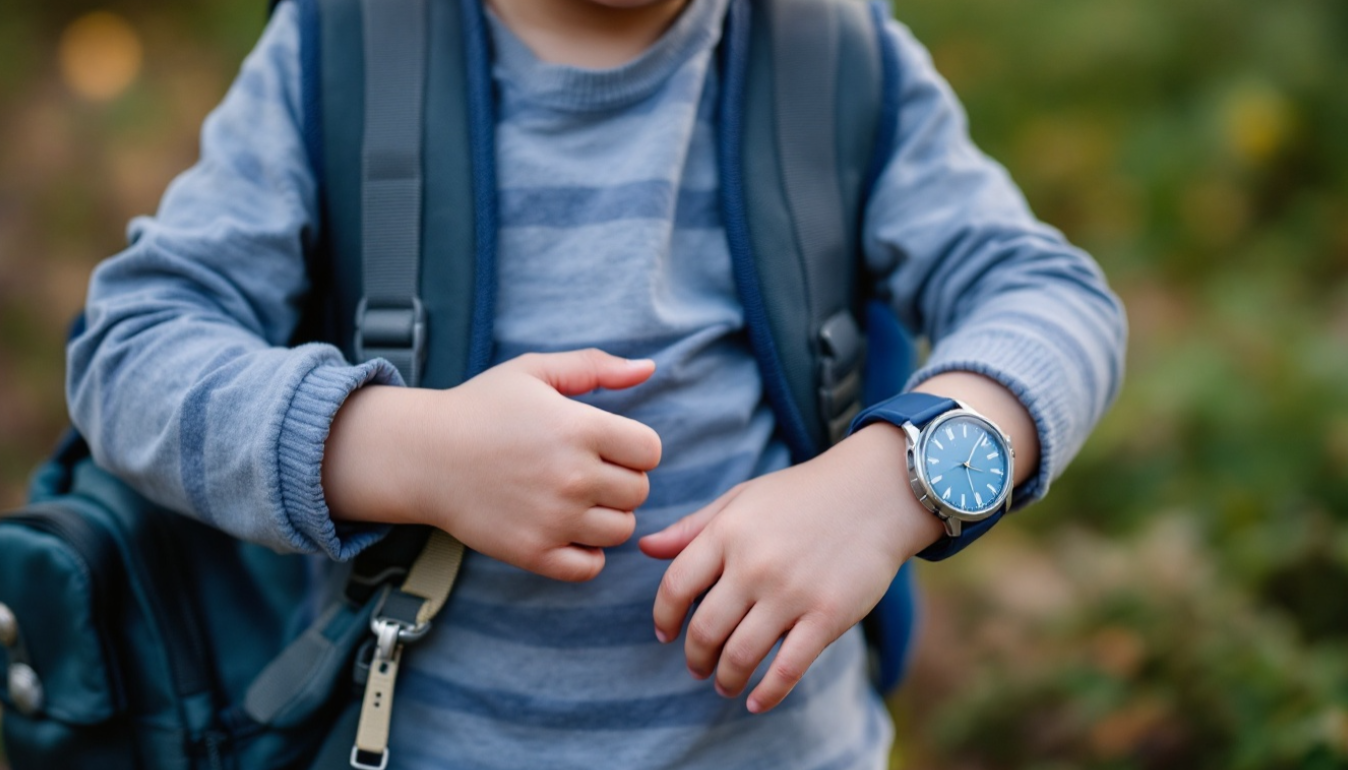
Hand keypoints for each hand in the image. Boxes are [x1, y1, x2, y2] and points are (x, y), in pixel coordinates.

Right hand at [324, 349, 662, 581]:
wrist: (423, 455)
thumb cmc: (483, 407)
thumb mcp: (536, 371)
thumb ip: (596, 366)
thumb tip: (650, 368)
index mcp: (581, 428)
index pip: (650, 451)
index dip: (634, 447)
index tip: (606, 444)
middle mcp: (573, 476)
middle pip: (639, 492)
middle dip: (620, 480)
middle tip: (586, 470)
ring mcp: (554, 519)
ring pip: (621, 530)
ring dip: (606, 516)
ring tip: (575, 498)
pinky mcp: (532, 552)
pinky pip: (590, 567)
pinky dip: (586, 554)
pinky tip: (567, 530)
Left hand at [639, 423, 943, 713]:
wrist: (876, 492)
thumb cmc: (802, 494)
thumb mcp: (742, 498)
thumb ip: (693, 526)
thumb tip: (645, 548)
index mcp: (727, 533)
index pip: (675, 586)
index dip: (663, 616)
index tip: (664, 634)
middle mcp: (753, 564)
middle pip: (705, 629)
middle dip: (695, 657)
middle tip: (696, 667)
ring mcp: (791, 592)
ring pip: (741, 654)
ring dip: (725, 677)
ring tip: (723, 684)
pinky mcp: (828, 616)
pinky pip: (788, 668)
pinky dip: (766, 693)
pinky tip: (755, 701)